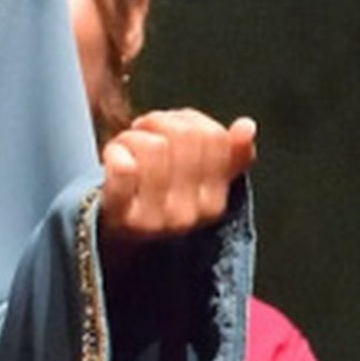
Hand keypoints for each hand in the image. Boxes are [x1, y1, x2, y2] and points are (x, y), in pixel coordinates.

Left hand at [99, 109, 254, 244]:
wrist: (113, 239)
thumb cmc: (155, 197)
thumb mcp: (197, 180)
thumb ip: (228, 156)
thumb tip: (246, 127)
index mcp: (213, 205)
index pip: (214, 137)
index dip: (188, 122)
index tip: (171, 130)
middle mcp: (187, 216)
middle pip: (184, 135)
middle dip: (159, 123)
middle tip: (145, 134)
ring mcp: (153, 220)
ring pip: (154, 145)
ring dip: (134, 136)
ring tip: (127, 147)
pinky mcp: (118, 216)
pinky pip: (124, 168)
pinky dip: (115, 152)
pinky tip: (113, 158)